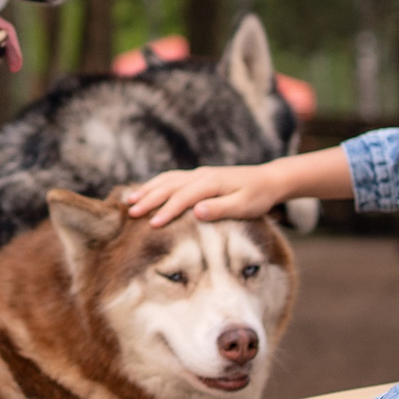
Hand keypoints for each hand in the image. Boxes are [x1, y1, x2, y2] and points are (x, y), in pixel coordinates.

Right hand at [125, 162, 282, 226]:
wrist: (268, 180)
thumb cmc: (258, 197)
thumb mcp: (245, 206)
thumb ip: (221, 209)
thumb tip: (197, 211)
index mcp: (212, 183)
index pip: (183, 197)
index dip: (166, 211)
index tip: (151, 225)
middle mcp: (202, 175)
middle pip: (169, 186)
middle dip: (149, 199)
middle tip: (131, 213)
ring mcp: (199, 174)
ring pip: (167, 179)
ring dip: (148, 189)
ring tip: (130, 201)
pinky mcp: (199, 176)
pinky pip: (172, 178)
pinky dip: (156, 184)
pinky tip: (146, 191)